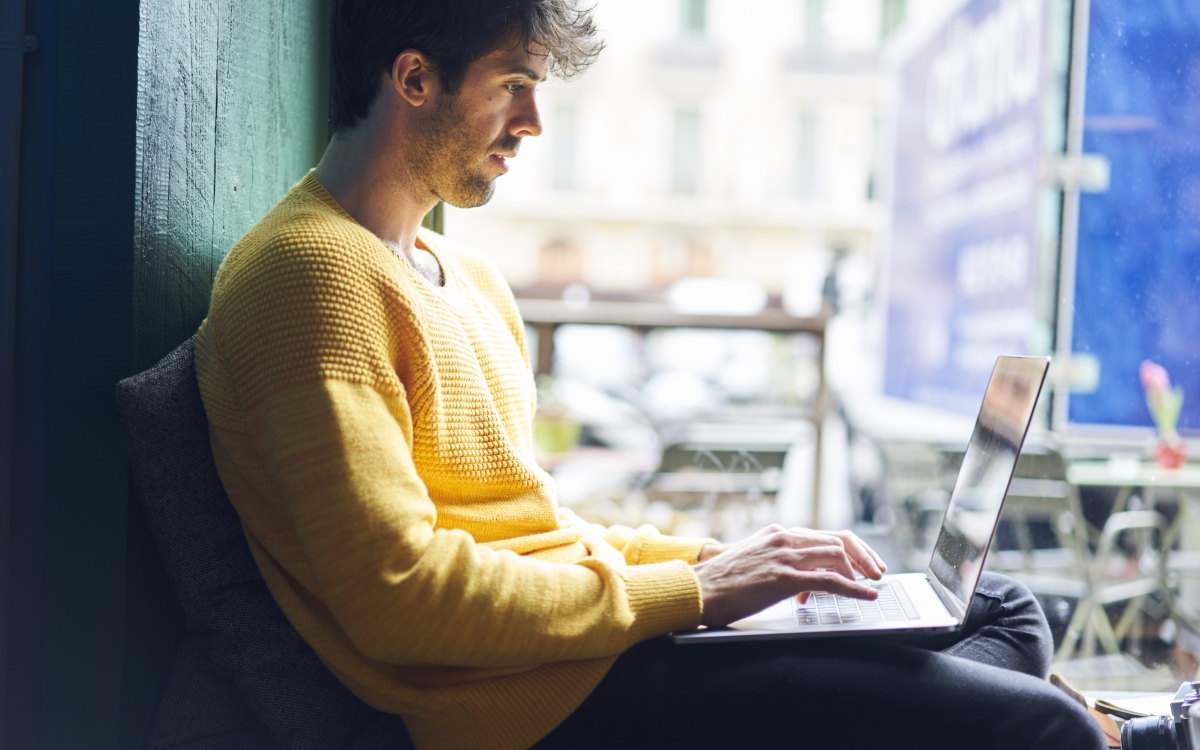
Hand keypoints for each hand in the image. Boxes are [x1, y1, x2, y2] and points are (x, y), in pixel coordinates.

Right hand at [691, 525, 884, 627]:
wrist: (696, 590)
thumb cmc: (719, 583)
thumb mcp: (752, 563)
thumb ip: (776, 564)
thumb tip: (801, 582)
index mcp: (775, 533)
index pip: (822, 535)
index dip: (848, 549)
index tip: (862, 563)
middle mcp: (782, 538)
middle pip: (836, 540)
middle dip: (861, 558)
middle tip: (874, 574)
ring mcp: (783, 555)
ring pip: (836, 556)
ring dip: (859, 572)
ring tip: (870, 586)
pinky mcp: (783, 577)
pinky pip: (829, 580)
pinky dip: (854, 588)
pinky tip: (867, 595)